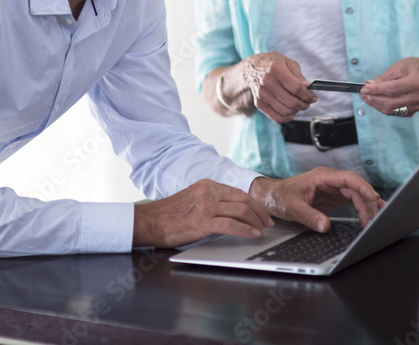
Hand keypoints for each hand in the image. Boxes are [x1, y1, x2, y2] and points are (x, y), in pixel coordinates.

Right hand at [132, 179, 273, 247]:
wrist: (150, 221)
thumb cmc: (170, 214)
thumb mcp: (193, 199)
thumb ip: (211, 201)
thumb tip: (232, 211)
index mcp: (208, 185)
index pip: (239, 192)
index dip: (255, 204)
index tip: (263, 213)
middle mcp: (209, 192)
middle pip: (244, 200)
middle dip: (260, 212)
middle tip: (268, 222)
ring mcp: (206, 206)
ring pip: (241, 211)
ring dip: (256, 222)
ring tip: (262, 230)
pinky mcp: (202, 222)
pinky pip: (231, 225)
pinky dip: (245, 230)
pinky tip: (252, 234)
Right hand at [241, 52, 317, 123]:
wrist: (251, 68)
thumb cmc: (272, 63)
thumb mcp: (288, 63)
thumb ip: (299, 76)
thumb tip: (308, 88)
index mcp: (276, 69)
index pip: (296, 88)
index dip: (308, 95)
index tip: (313, 97)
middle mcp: (267, 82)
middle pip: (291, 102)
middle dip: (304, 104)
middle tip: (308, 102)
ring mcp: (261, 94)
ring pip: (285, 111)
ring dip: (297, 111)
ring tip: (299, 105)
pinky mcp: (259, 103)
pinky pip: (276, 117)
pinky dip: (287, 117)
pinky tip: (291, 112)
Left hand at [249, 168, 385, 232]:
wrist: (270, 196)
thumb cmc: (279, 196)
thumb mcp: (292, 207)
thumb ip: (309, 216)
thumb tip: (325, 226)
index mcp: (322, 177)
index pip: (348, 179)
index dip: (362, 187)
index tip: (373, 197)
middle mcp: (330, 181)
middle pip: (356, 189)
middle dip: (366, 203)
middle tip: (372, 220)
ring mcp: (333, 190)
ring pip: (356, 195)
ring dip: (367, 206)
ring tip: (378, 219)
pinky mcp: (333, 199)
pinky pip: (352, 201)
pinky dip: (363, 207)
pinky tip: (372, 213)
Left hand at [359, 57, 418, 116]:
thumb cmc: (411, 68)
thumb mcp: (398, 67)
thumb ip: (384, 78)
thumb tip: (369, 85)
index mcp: (417, 82)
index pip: (393, 88)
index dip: (377, 90)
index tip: (364, 88)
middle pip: (391, 102)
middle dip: (373, 99)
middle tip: (362, 93)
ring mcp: (417, 106)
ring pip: (391, 110)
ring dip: (376, 104)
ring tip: (366, 97)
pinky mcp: (413, 111)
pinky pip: (394, 112)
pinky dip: (382, 107)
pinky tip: (376, 100)